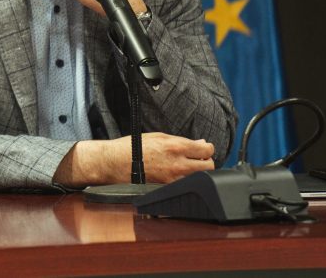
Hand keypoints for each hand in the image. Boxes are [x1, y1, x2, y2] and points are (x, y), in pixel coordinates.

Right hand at [56, 133, 213, 185]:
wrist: (115, 163)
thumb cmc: (134, 147)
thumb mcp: (158, 137)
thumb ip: (182, 141)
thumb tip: (201, 144)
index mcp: (176, 147)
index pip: (207, 149)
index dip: (206, 148)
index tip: (202, 149)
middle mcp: (178, 164)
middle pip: (209, 166)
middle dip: (205, 161)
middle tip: (196, 159)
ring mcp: (174, 179)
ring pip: (201, 178)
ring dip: (198, 172)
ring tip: (186, 167)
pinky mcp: (168, 189)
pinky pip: (186, 185)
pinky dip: (186, 181)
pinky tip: (177, 175)